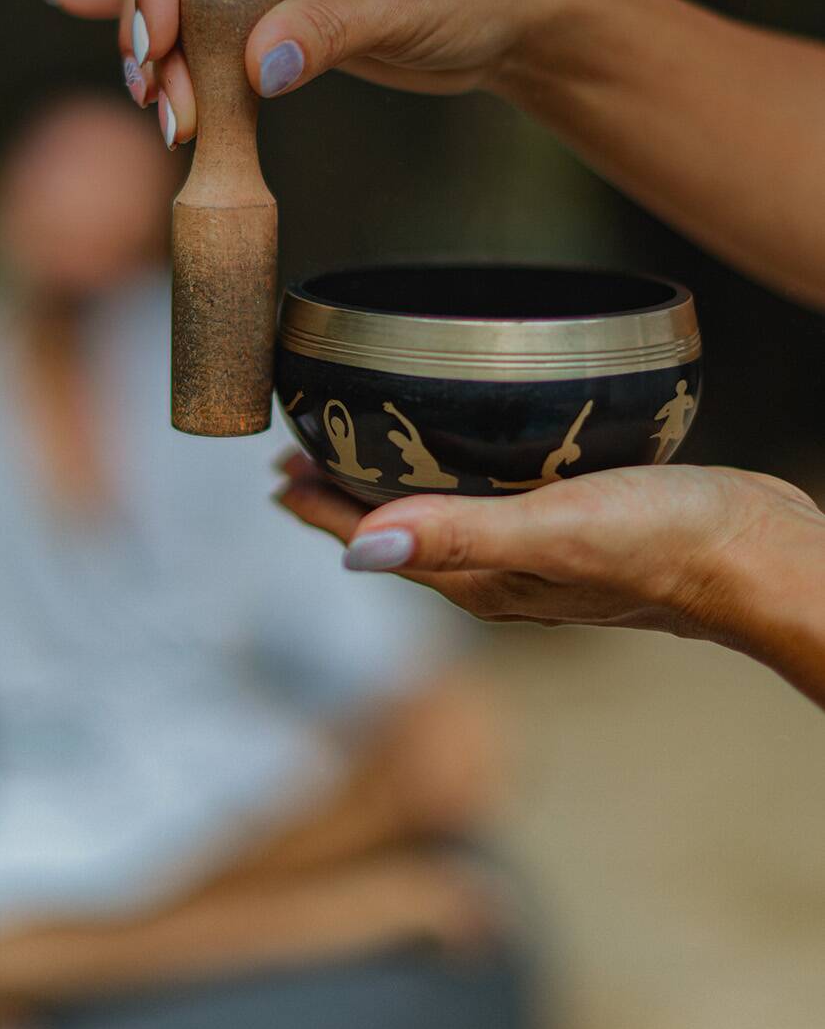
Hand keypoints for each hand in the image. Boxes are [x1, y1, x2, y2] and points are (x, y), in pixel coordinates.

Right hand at [43, 0, 576, 145]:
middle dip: (155, 33)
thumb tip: (255, 70)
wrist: (512, 18)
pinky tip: (72, 3)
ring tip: (164, 118)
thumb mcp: (400, 3)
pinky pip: (198, 8)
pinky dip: (151, 17)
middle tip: (159, 107)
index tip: (149, 51)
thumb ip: (323, 31)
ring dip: (161, 54)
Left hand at [276, 455, 824, 703]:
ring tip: (365, 450)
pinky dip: (455, 474)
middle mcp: (498, 573)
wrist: (756, 554)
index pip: (372, 542)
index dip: (318, 508)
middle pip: (397, 529)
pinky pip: (489, 500)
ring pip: (441, 515)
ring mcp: (535, 552)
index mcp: (480, 579)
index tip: (274, 470)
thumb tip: (356, 547)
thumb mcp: (554, 530)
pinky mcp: (572, 524)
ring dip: (396, 484)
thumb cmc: (665, 546)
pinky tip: (466, 449)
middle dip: (343, 495)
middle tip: (300, 451)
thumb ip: (459, 534)